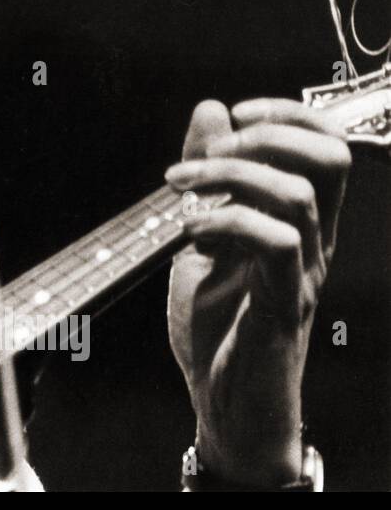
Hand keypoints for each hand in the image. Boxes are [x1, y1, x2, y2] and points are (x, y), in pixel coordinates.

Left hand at [165, 99, 349, 484]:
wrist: (222, 400)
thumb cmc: (216, 324)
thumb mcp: (199, 233)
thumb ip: (205, 176)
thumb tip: (210, 109)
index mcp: (298, 222)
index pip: (324, 146)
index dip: (287, 114)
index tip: (234, 112)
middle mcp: (313, 242)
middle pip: (330, 160)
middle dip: (268, 135)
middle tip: (209, 151)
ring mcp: (302, 273)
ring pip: (298, 195)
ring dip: (230, 175)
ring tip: (181, 188)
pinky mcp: (283, 304)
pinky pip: (277, 244)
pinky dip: (227, 221)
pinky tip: (189, 232)